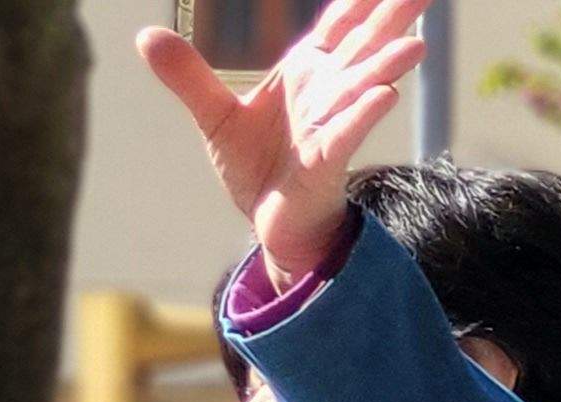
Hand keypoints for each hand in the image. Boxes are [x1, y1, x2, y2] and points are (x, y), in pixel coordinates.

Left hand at [140, 0, 432, 286]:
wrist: (271, 222)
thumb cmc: (257, 165)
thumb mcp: (215, 116)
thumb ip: (188, 76)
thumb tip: (146, 37)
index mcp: (308, 71)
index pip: (338, 23)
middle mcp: (327, 91)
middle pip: (363, 45)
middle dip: (391, 17)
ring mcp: (330, 124)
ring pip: (361, 88)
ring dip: (386, 65)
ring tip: (413, 47)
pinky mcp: (325, 162)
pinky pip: (345, 134)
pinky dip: (361, 115)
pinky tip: (383, 96)